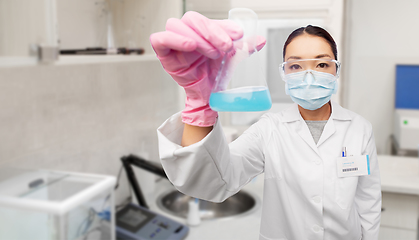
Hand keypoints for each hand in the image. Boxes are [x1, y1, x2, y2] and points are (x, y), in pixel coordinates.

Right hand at [150, 11, 265, 126]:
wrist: (207, 94)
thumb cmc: (214, 74)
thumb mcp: (232, 58)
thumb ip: (244, 48)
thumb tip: (260, 40)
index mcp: (202, 30)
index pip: (209, 20)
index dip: (223, 26)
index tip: (238, 35)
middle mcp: (187, 33)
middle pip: (192, 19)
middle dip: (212, 31)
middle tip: (226, 46)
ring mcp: (173, 42)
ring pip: (177, 26)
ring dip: (198, 37)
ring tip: (212, 52)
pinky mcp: (163, 53)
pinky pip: (160, 39)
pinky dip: (173, 39)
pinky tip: (190, 45)